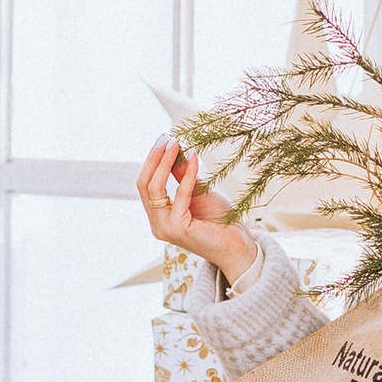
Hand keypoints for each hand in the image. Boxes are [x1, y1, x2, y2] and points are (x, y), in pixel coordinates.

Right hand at [138, 139, 257, 287]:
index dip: (152, 160)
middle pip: (144, 185)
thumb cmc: (220, 220)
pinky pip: (179, 195)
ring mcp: (165, 228)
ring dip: (164, 163)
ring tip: (176, 144)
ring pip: (154, 189)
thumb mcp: (199, 192)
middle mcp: (157, 224)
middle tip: (166, 138)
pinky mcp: (178, 229)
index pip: (145, 185)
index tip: (164, 138)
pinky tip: (196, 159)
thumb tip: (174, 151)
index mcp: (158, 216)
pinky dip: (188, 175)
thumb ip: (184, 176)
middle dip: (154, 159)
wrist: (237, 244)